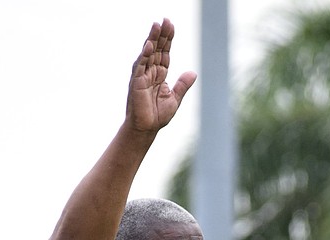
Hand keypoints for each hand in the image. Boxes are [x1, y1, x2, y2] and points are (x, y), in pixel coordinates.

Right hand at [126, 18, 196, 132]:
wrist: (146, 129)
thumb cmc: (157, 116)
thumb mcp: (175, 98)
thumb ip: (182, 85)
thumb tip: (193, 72)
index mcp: (160, 75)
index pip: (164, 53)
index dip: (168, 40)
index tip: (171, 26)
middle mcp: (150, 72)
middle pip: (156, 49)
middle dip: (161, 35)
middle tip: (165, 20)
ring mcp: (142, 76)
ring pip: (147, 54)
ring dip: (151, 40)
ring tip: (156, 25)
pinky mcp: (136, 83)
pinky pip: (140, 66)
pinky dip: (144, 56)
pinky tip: (149, 45)